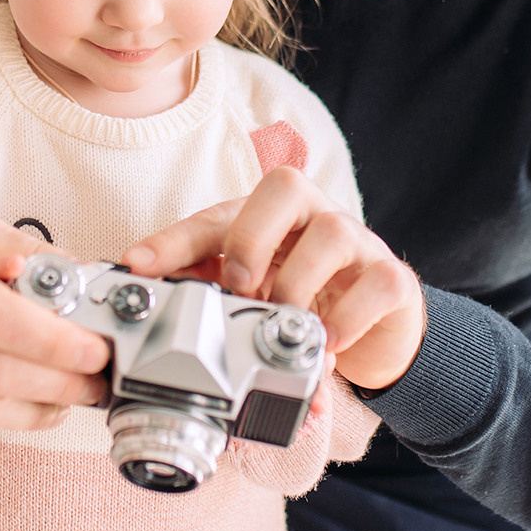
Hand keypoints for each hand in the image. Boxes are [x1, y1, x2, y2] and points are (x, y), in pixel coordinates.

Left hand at [122, 169, 426, 390]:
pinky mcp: (392, 280)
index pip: (217, 216)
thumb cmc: (304, 297)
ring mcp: (358, 243)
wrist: (375, 328)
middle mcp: (314, 217)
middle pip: (284, 185)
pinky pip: (378, 284)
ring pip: (332, 232)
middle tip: (238, 287)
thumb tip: (144, 302)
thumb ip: (208, 296)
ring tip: (283, 326)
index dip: (174, 240)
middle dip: (251, 237)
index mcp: (270, 218)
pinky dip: (349, 318)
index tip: (138, 265)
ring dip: (298, 286)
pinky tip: (328, 345)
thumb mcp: (252, 296)